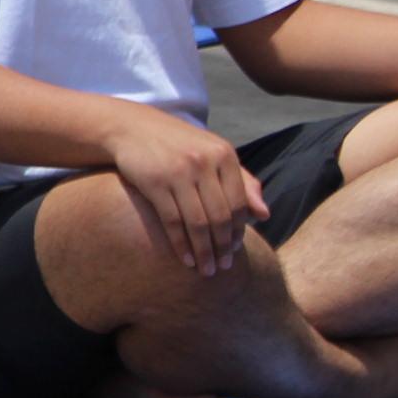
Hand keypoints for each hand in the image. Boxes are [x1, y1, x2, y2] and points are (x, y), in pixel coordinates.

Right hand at [106, 108, 267, 276]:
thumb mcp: (213, 155)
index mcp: (224, 154)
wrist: (132, 128)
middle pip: (220, 215)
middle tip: (223, 267)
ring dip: (204, 251)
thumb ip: (242, 182)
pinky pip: (172, 221)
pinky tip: (186, 259)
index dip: (238, 231)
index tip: (234, 251)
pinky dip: (181, 244)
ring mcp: (179, 172)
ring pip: (198, 222)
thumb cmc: (178, 145)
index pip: (238, 203)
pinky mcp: (154, 182)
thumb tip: (265, 215)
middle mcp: (204, 162)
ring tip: (206, 269)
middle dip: (223, 246)